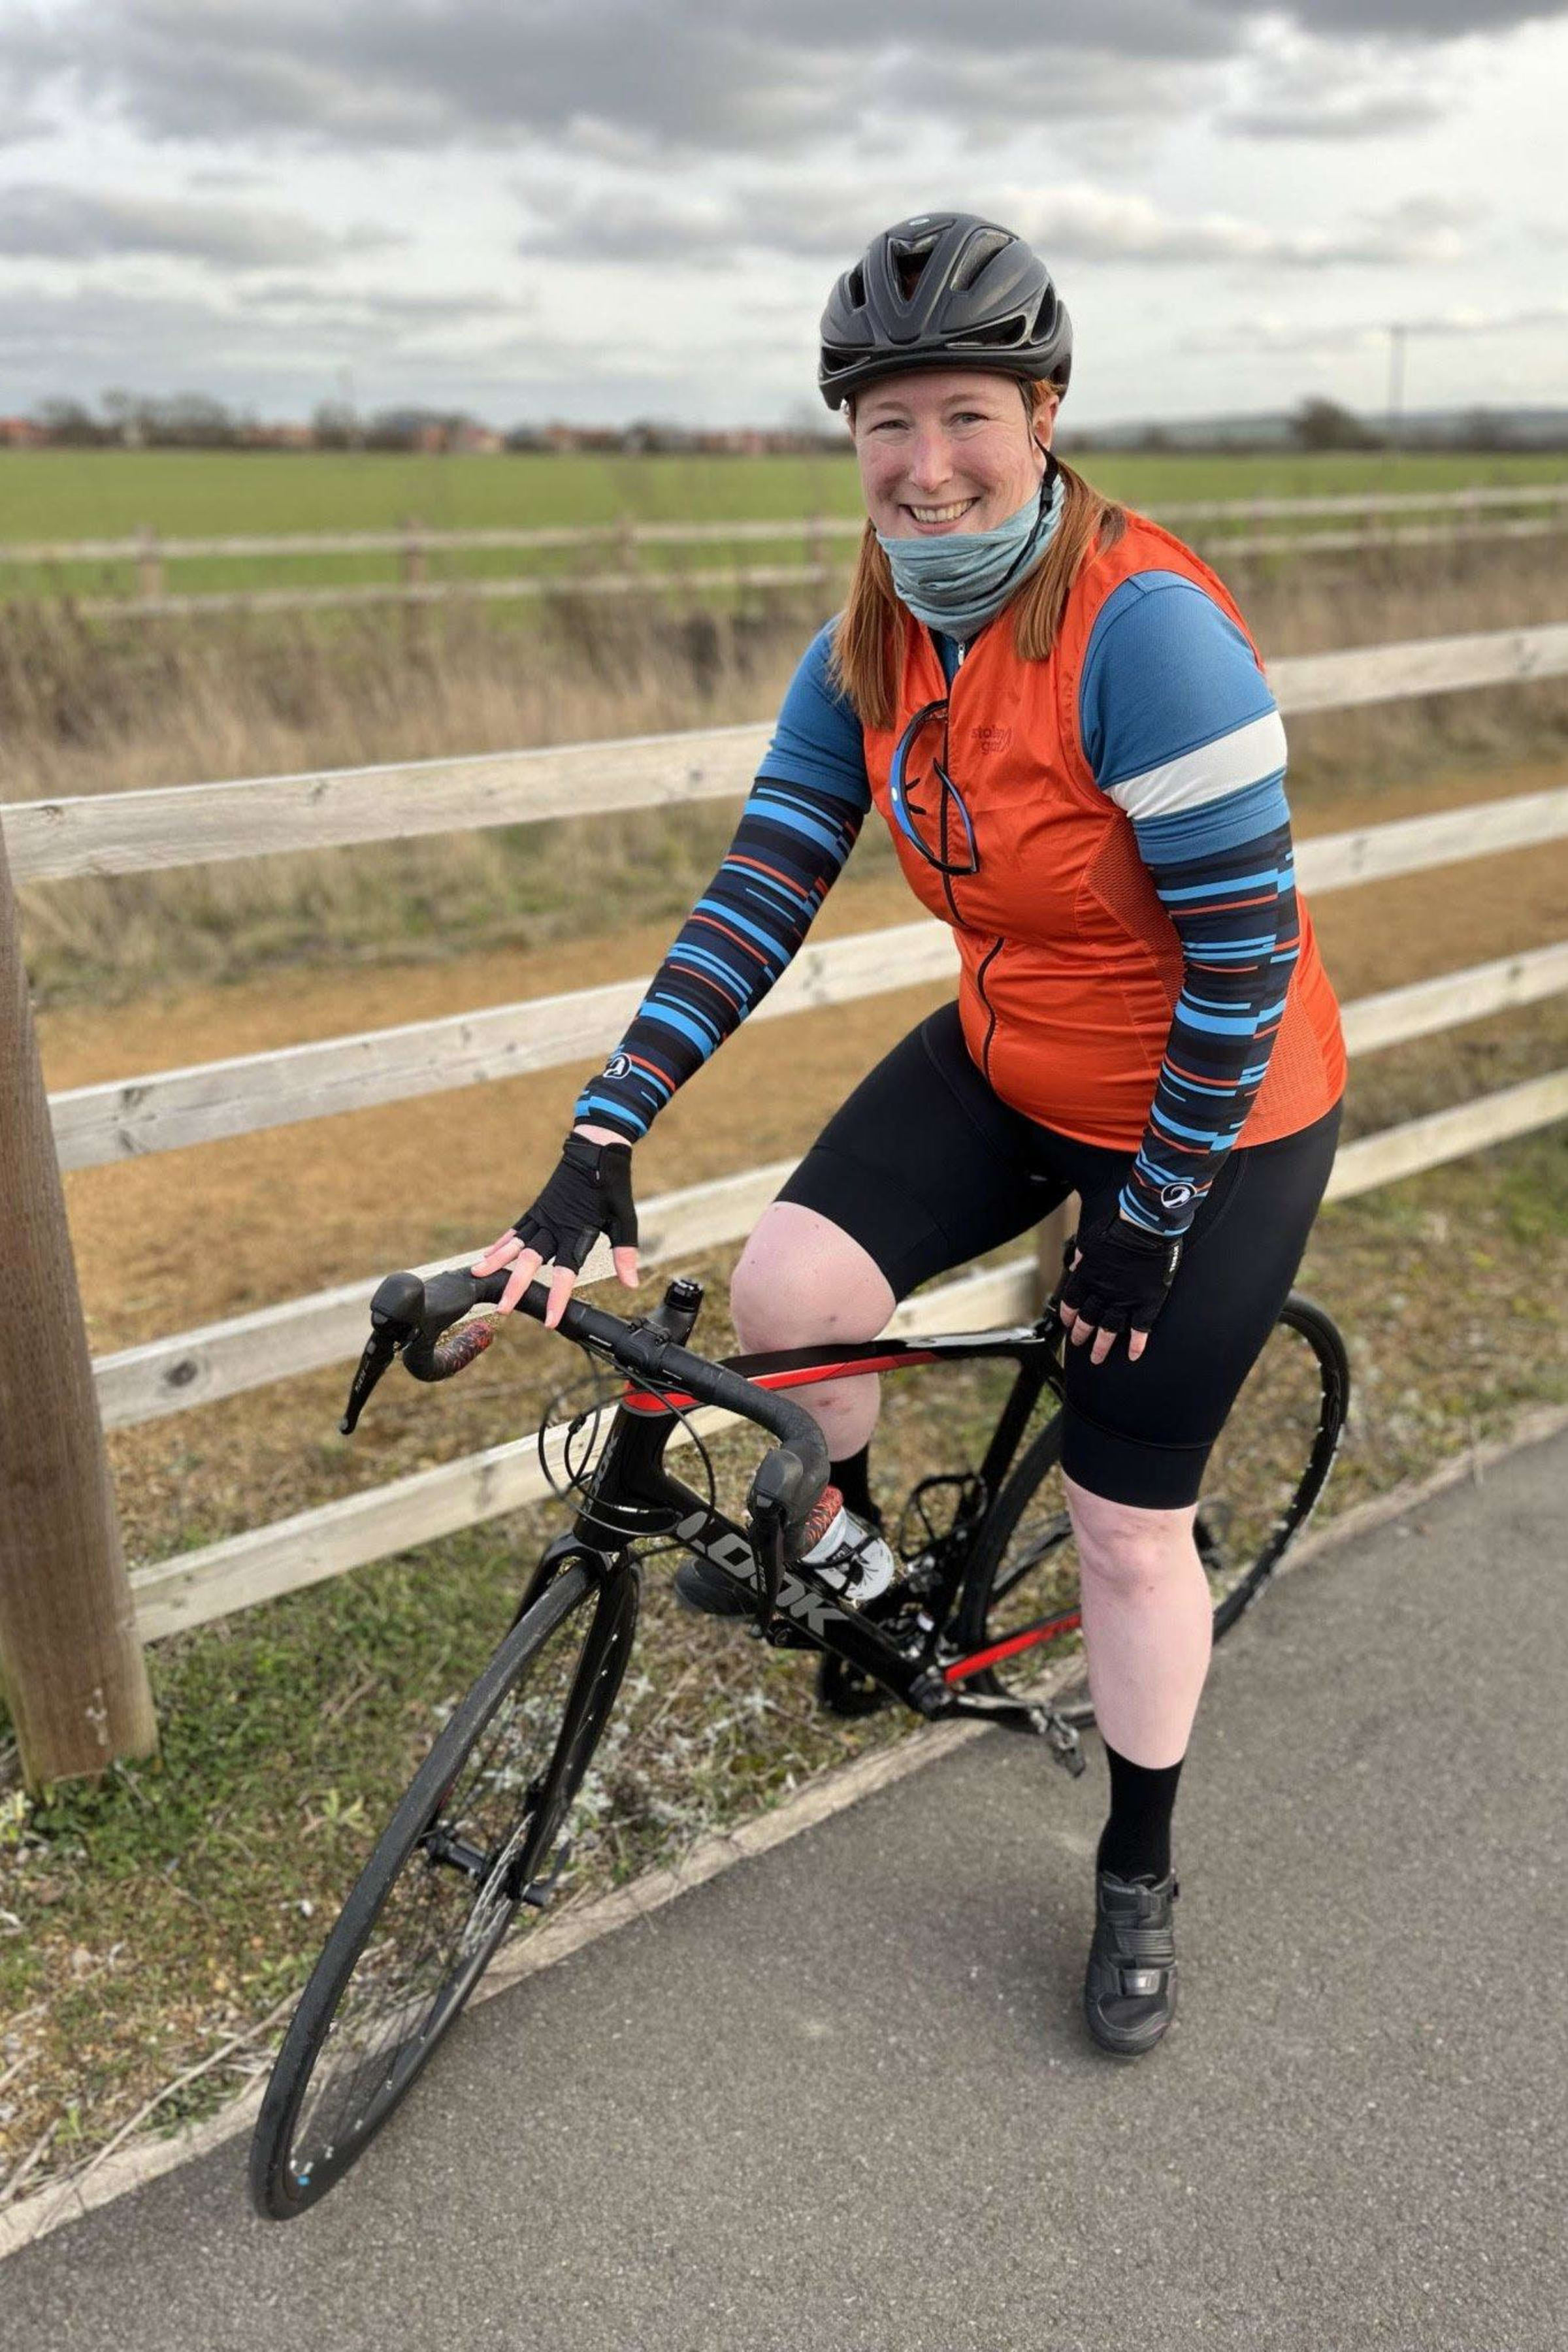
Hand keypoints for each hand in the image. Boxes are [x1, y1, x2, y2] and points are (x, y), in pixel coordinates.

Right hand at [470, 1126, 639, 1328]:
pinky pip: (515, 1230)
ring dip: (496, 1261)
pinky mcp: (537, 1209)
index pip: (566, 1272)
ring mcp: (542, 1217)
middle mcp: (554, 1226)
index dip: (558, 1297)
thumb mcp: (624, 1219)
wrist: (595, 1149)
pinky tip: (488, 1256)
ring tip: (477, 1275)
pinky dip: (501, 1244)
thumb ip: (624, 1253)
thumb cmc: (611, 1186)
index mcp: (576, 1232)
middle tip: (503, 1308)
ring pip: (515, 1244)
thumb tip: (631, 1284)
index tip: (551, 1320)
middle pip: (531, 1262)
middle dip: (516, 1286)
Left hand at [1057, 1208, 1181, 1366]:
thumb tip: (1075, 1264)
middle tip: (1079, 1344)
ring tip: (1097, 1358)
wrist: (1145, 1228)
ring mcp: (1125, 1299)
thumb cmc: (1118, 1227)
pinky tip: (1133, 1355)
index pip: (1072, 1302)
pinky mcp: (1147, 1302)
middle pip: (1088, 1320)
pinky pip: (1140, 1328)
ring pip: (1109, 1330)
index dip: (1069, 1315)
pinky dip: (1137, 1344)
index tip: (1068, 1323)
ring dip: (1102, 1346)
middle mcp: (1102, 1292)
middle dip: (1081, 1334)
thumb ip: (1081, 1255)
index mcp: (1087, 1277)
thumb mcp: (1090, 1239)